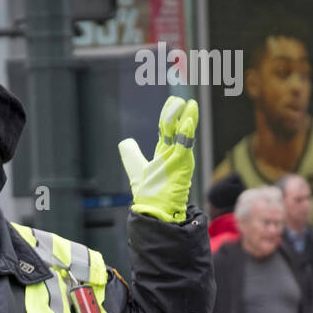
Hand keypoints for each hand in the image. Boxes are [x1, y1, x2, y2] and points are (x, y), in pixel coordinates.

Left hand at [118, 97, 197, 223]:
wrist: (155, 212)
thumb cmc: (150, 195)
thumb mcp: (137, 170)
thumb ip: (131, 156)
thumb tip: (124, 142)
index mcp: (164, 154)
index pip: (168, 130)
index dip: (169, 115)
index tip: (172, 100)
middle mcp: (173, 155)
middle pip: (176, 129)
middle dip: (177, 114)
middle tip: (180, 100)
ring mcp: (179, 160)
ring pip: (183, 135)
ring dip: (186, 119)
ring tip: (188, 104)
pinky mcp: (182, 167)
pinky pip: (185, 148)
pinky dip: (187, 134)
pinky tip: (188, 122)